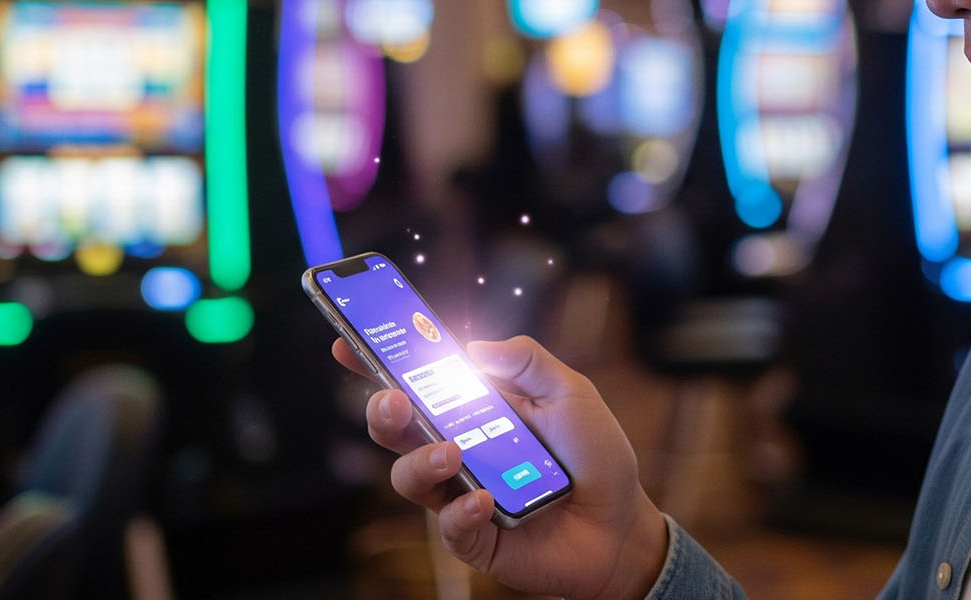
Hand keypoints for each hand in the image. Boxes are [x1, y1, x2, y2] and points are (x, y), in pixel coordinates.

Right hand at [334, 336, 669, 599]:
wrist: (623, 525)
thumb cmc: (596, 456)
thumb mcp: (572, 393)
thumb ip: (528, 361)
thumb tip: (474, 347)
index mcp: (474, 409)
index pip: (417, 382)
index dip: (378, 363)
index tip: (347, 343)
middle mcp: (457, 448)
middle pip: (396, 429)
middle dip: (383, 411)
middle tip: (395, 400)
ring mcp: (460, 493)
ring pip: (408, 477)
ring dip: (421, 461)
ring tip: (452, 453)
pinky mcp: (474, 537)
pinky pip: (448, 527)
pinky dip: (460, 512)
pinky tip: (484, 502)